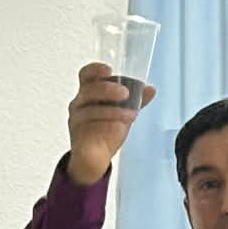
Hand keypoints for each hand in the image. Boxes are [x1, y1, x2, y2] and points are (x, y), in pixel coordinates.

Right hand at [66, 62, 154, 186]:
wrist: (96, 159)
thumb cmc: (105, 132)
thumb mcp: (123, 113)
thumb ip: (135, 101)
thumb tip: (150, 89)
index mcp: (89, 93)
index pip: (86, 75)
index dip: (95, 70)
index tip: (109, 70)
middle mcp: (79, 104)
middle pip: (88, 90)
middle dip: (107, 89)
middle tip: (125, 93)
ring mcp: (76, 119)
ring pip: (90, 109)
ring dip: (113, 110)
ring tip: (131, 114)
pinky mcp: (77, 135)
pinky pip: (90, 127)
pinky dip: (107, 124)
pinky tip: (119, 126)